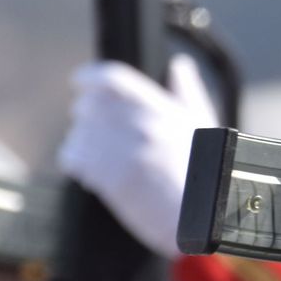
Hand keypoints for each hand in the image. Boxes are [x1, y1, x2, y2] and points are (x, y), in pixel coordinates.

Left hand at [57, 55, 218, 257]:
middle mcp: (136, 123)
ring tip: (96, 156)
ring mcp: (119, 150)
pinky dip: (75, 163)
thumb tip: (179, 64)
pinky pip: (72, 159)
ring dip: (81, 142)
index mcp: (158, 107)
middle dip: (86, 114)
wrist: (201, 216)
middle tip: (92, 127)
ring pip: (78, 134)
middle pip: (89, 105)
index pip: (111, 79)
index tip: (79, 83)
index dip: (90, 78)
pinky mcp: (106, 177)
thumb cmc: (208, 172)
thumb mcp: (202, 124)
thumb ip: (186, 90)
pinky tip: (88, 173)